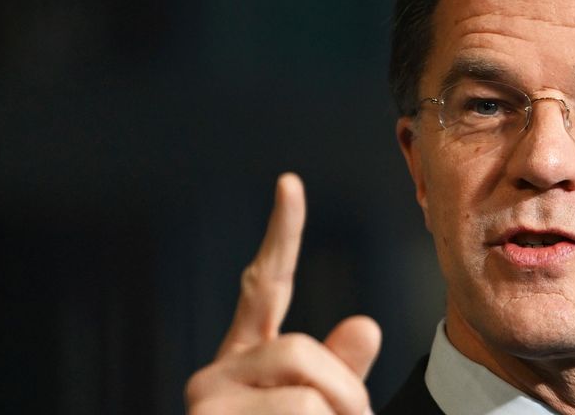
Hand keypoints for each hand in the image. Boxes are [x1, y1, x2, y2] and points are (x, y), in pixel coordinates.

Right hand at [185, 173, 381, 413]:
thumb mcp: (317, 411)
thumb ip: (339, 369)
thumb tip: (367, 325)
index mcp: (246, 359)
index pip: (265, 285)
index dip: (282, 233)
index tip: (289, 182)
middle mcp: (217, 372)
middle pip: (300, 349)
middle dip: (344, 391)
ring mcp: (207, 397)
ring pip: (307, 398)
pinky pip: (302, 414)